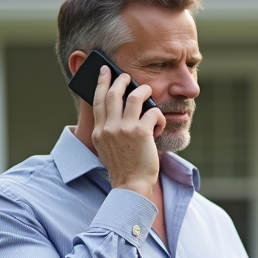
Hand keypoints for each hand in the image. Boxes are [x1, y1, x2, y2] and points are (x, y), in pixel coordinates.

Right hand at [92, 65, 165, 198]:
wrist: (131, 185)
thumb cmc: (123, 167)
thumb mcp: (106, 147)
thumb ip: (108, 129)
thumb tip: (120, 109)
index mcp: (100, 131)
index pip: (98, 100)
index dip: (101, 83)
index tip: (105, 72)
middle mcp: (109, 128)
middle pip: (114, 93)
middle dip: (122, 80)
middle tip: (127, 76)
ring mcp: (125, 129)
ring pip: (135, 97)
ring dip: (143, 91)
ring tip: (148, 92)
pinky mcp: (141, 132)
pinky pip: (152, 112)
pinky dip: (158, 116)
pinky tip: (159, 125)